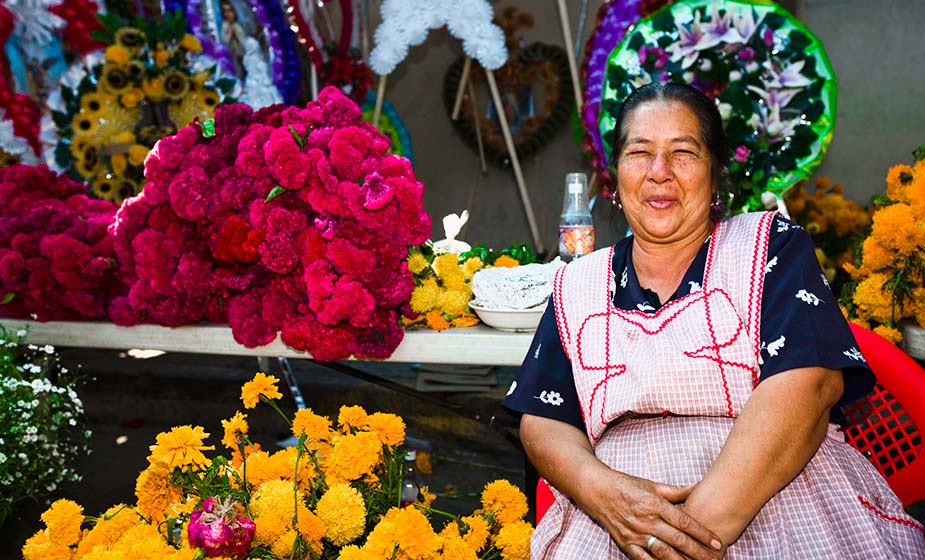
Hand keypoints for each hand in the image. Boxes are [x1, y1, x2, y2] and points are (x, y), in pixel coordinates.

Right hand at [580, 471, 723, 559]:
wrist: (597, 490)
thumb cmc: (626, 485)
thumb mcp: (652, 485)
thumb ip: (677, 491)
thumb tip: (700, 486)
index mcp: (654, 503)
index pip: (684, 521)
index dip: (702, 533)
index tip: (717, 542)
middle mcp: (646, 520)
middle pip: (677, 540)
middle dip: (698, 551)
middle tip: (714, 558)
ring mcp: (635, 534)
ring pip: (663, 552)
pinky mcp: (626, 543)